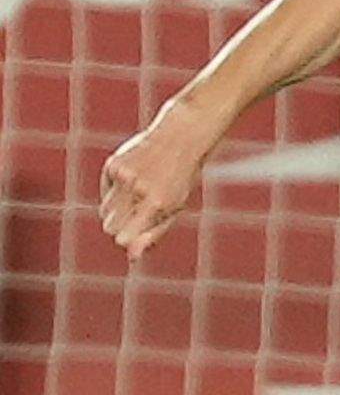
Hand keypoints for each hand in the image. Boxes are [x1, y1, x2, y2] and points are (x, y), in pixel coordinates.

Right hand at [97, 103, 216, 257]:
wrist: (181, 138)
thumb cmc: (180, 178)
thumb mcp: (175, 207)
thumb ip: (153, 234)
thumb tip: (131, 257)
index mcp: (156, 204)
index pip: (122, 239)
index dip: (127, 240)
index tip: (136, 233)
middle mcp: (138, 189)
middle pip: (109, 227)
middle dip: (120, 226)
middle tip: (140, 212)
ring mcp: (123, 176)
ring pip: (104, 211)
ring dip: (116, 209)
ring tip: (138, 194)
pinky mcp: (113, 164)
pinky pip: (103, 190)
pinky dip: (114, 189)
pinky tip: (133, 176)